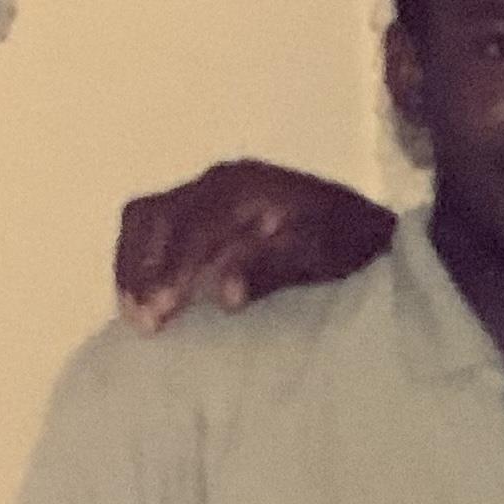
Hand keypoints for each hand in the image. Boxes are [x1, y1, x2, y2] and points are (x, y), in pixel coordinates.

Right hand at [115, 161, 394, 328]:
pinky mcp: (204, 206)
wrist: (370, 227)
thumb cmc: (355, 246)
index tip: (161, 312)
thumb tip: (224, 295)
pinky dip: (139, 257)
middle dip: (143, 270)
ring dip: (133, 265)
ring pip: (146, 217)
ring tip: (133, 314)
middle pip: (157, 216)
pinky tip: (141, 295)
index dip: (172, 269)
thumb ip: (274, 270)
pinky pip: (154, 223)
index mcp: (248, 187)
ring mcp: (209, 190)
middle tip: (142, 323)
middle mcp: (220, 180)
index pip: (194, 226)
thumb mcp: (327, 258)